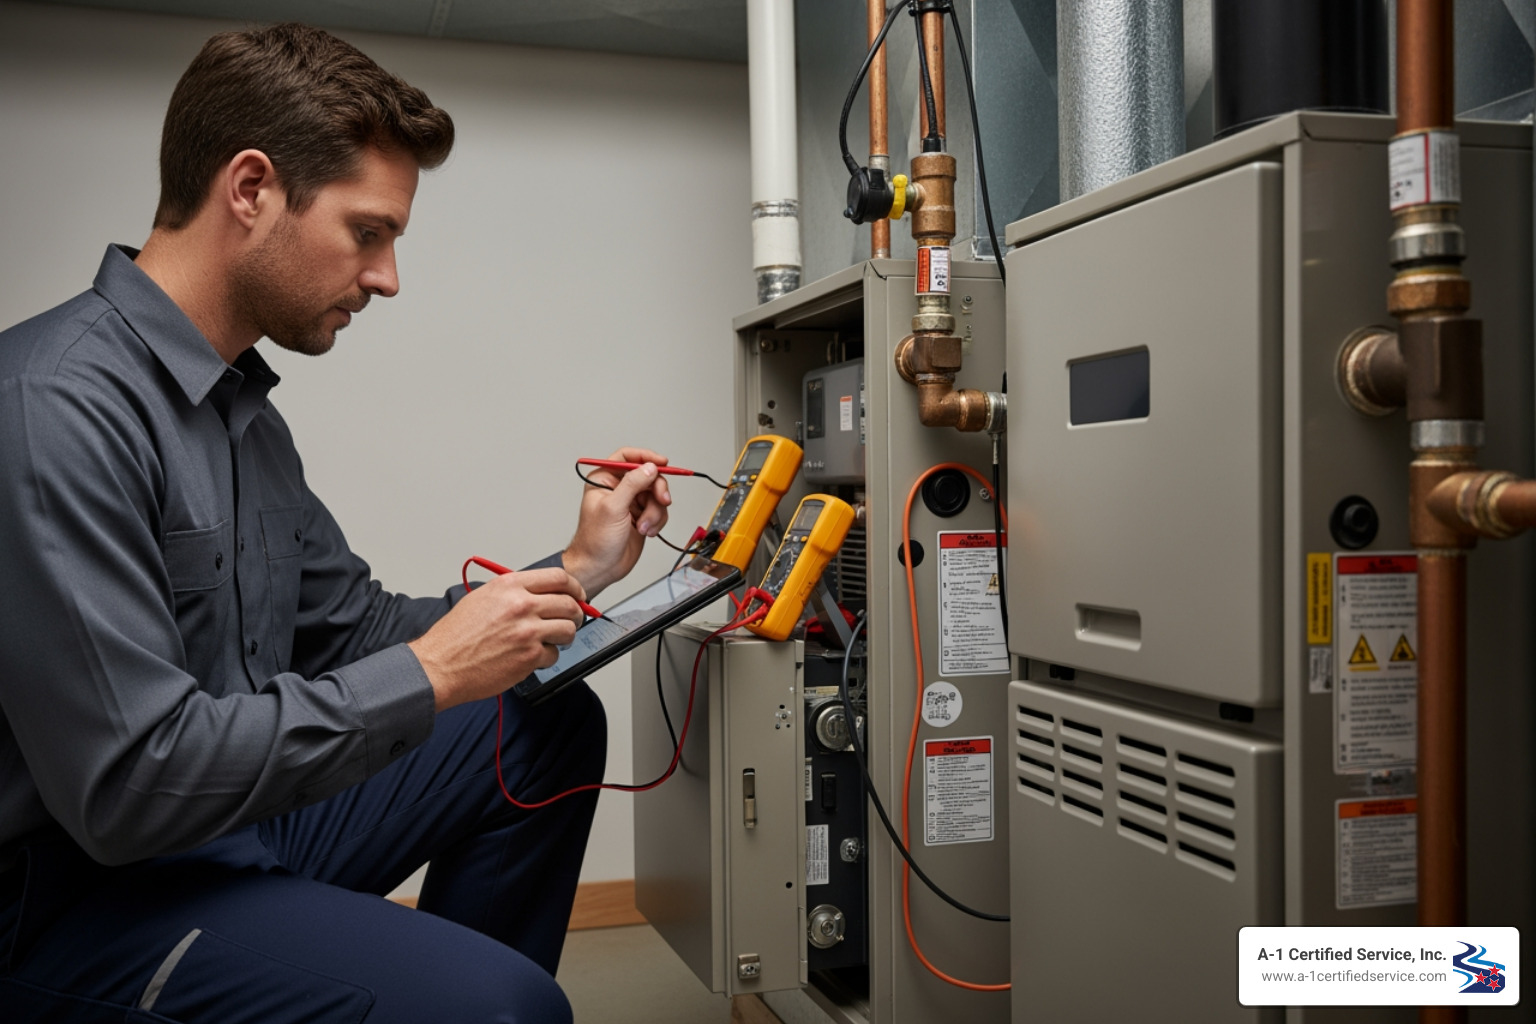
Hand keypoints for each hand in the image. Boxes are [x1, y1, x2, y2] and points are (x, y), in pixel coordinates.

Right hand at [408, 568, 586, 711]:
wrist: (440, 665)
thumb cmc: (455, 636)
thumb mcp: (482, 598)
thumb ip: (513, 592)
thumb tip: (540, 594)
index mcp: (509, 586)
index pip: (558, 578)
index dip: (574, 588)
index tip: (578, 595)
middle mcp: (521, 605)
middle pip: (569, 604)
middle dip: (575, 614)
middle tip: (570, 621)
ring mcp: (527, 631)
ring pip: (568, 630)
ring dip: (563, 637)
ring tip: (549, 641)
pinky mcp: (529, 656)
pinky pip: (553, 654)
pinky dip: (545, 658)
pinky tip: (529, 657)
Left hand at [562, 446, 672, 598]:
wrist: (600, 567)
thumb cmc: (595, 541)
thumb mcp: (613, 508)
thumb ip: (632, 484)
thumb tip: (649, 468)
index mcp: (604, 479)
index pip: (627, 457)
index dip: (646, 457)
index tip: (662, 463)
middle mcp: (618, 489)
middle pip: (648, 476)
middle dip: (656, 490)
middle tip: (661, 500)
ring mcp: (631, 503)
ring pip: (656, 495)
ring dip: (655, 511)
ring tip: (644, 526)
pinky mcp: (641, 516)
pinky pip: (659, 510)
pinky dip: (657, 521)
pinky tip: (647, 531)